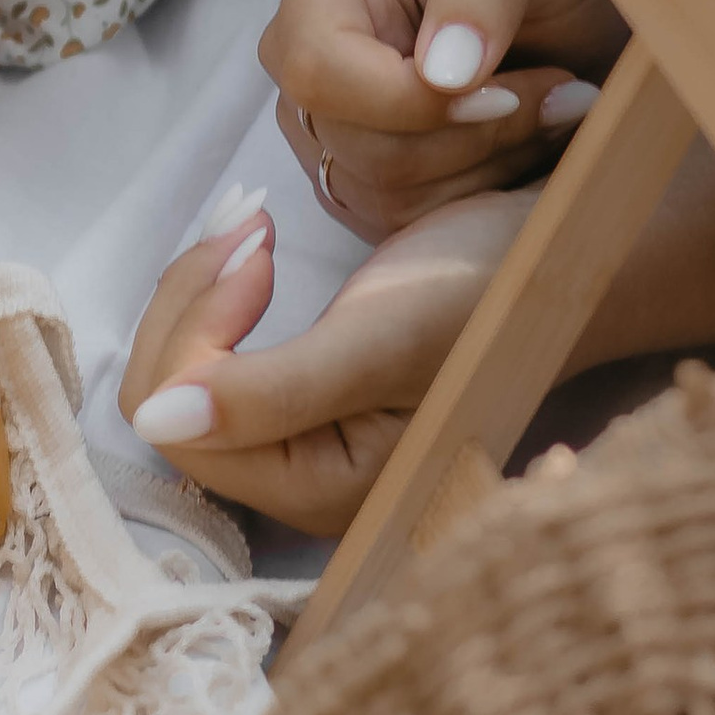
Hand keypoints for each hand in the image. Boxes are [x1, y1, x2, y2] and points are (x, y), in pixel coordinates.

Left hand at [120, 138, 714, 533]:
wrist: (557, 260)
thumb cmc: (484, 297)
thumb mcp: (380, 340)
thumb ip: (270, 391)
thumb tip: (158, 417)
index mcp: (323, 493)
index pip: (182, 424)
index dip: (199, 329)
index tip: (261, 247)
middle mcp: (301, 485)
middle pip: (169, 399)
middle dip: (194, 300)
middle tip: (252, 221)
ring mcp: (299, 443)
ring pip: (185, 370)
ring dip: (204, 287)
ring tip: (254, 223)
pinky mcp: (302, 397)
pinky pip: (216, 352)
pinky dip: (221, 291)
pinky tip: (258, 246)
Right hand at [259, 0, 626, 240]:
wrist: (547, 1)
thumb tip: (443, 73)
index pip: (321, 71)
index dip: (411, 102)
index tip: (507, 94)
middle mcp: (301, 58)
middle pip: (359, 145)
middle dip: (474, 136)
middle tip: (559, 96)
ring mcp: (322, 127)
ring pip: (387, 194)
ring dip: (490, 165)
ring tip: (551, 111)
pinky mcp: (356, 181)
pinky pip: (408, 223)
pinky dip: (482, 194)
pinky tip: (523, 143)